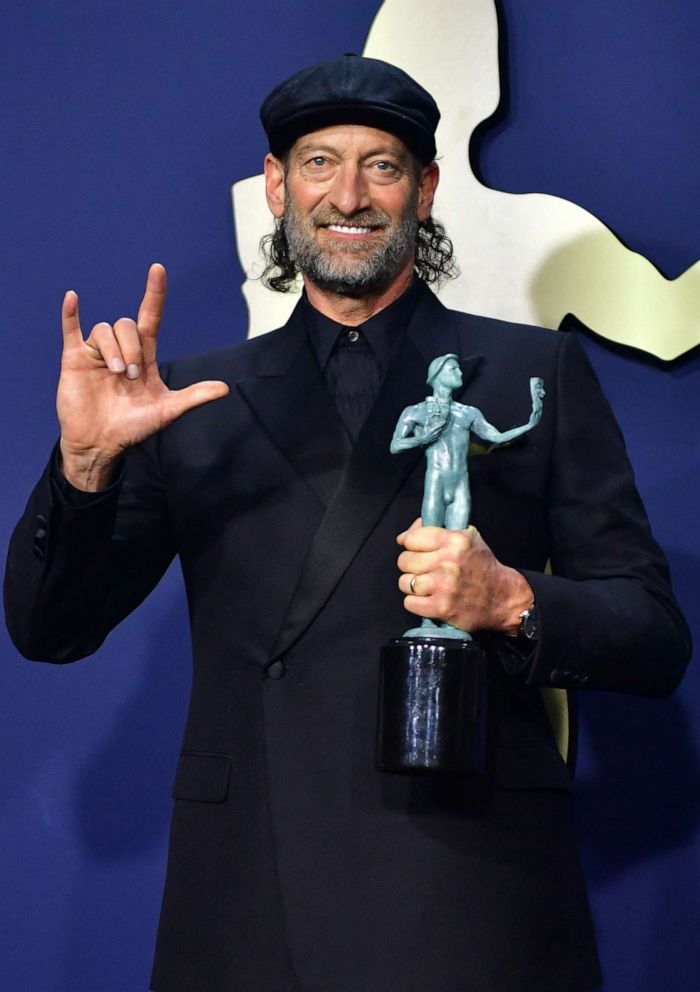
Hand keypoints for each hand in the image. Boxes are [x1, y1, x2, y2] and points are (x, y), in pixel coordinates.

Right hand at [57, 263, 228, 489]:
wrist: (101, 443)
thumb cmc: (133, 427)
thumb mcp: (167, 411)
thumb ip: (193, 396)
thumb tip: (225, 389)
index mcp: (144, 356)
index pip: (150, 317)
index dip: (154, 294)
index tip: (158, 269)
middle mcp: (121, 350)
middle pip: (126, 326)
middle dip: (131, 348)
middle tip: (131, 376)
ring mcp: (97, 353)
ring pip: (105, 330)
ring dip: (113, 349)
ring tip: (116, 374)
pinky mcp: (75, 359)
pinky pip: (71, 329)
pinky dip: (71, 314)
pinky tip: (73, 298)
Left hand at [396, 519, 533, 633]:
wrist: (503, 598)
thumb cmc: (483, 566)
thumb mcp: (468, 538)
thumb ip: (439, 531)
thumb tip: (407, 534)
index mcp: (455, 540)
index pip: (412, 539)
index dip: (408, 544)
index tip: (411, 548)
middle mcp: (448, 561)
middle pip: (404, 561)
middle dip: (410, 565)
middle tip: (422, 569)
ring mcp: (443, 586)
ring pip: (404, 582)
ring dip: (412, 585)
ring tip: (425, 585)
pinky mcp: (441, 607)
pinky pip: (409, 602)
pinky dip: (415, 602)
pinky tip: (427, 599)